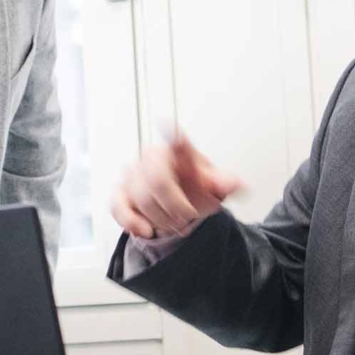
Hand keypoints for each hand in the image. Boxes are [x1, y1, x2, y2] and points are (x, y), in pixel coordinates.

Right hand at [110, 131, 241, 239]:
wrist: (178, 204)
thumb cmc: (195, 188)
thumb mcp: (214, 186)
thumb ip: (224, 184)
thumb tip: (235, 184)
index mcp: (178, 151)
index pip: (177, 141)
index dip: (173, 135)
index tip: (167, 125)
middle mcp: (152, 157)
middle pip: (158, 181)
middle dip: (174, 206)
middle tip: (187, 215)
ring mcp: (133, 173)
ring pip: (141, 199)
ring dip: (161, 219)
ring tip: (173, 222)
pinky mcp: (120, 192)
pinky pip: (119, 207)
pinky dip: (132, 222)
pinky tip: (146, 230)